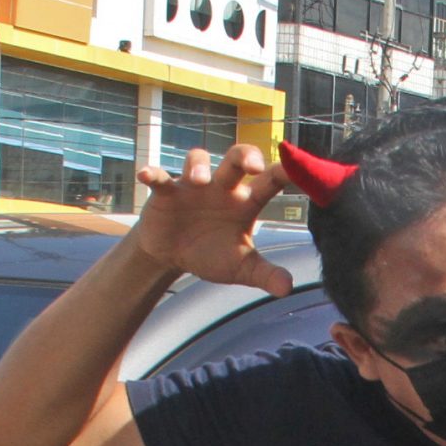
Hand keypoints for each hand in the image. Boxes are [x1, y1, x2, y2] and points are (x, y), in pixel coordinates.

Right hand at [128, 144, 292, 296]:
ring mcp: (193, 185)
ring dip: (198, 166)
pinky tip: (145, 175)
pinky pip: (160, 177)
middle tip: (253, 165)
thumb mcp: (240, 267)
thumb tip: (287, 288)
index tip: (301, 169)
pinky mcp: (166, 192)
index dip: (286, 172)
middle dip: (246, 156)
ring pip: (198, 160)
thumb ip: (265, 274)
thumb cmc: (212, 253)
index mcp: (245, 202)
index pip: (270, 182)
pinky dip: (153, 174)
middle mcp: (222, 187)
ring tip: (198, 181)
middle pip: (237, 158)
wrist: (174, 254)